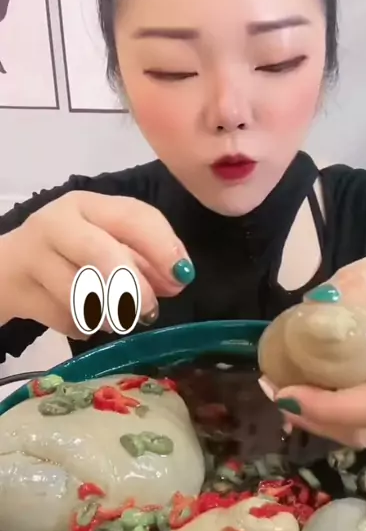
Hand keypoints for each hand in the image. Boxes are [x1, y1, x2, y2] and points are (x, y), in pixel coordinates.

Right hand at [0, 191, 193, 337]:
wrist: (5, 270)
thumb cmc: (68, 254)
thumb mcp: (106, 245)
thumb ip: (145, 260)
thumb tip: (177, 278)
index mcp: (89, 204)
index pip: (132, 215)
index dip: (163, 246)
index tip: (183, 275)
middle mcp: (59, 222)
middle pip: (100, 250)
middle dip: (132, 284)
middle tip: (149, 310)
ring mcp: (34, 254)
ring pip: (78, 289)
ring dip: (107, 312)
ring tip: (117, 320)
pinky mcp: (19, 289)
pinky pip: (61, 316)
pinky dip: (81, 325)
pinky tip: (84, 321)